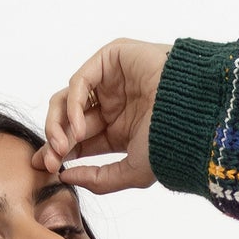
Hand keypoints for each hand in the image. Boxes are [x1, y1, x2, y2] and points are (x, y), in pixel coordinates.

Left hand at [34, 38, 171, 194]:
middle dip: (55, 141)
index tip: (45, 167)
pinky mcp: (110, 60)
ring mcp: (110, 82)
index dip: (59, 153)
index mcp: (118, 132)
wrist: (193, 115)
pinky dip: (73, 106)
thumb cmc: (171, 143)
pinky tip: (77, 128)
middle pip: (68, 122)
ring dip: (58, 124)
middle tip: (49, 160)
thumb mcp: (133, 172)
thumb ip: (100, 179)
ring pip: (67, 100)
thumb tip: (66, 176)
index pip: (79, 141)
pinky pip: (80, 82)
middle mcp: (112, 106)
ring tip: (62, 146)